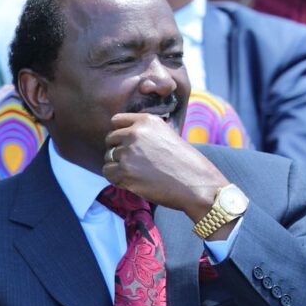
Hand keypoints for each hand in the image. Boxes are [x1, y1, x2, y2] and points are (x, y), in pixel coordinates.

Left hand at [103, 114, 229, 219]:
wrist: (197, 184)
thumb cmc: (185, 164)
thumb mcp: (167, 136)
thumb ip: (144, 134)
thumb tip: (120, 139)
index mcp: (147, 121)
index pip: (116, 121)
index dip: (120, 134)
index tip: (129, 145)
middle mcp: (135, 133)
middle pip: (110, 139)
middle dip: (118, 151)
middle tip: (136, 164)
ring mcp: (128, 152)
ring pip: (108, 157)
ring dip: (118, 166)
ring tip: (140, 174)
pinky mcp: (124, 171)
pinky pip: (108, 172)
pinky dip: (117, 179)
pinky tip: (133, 182)